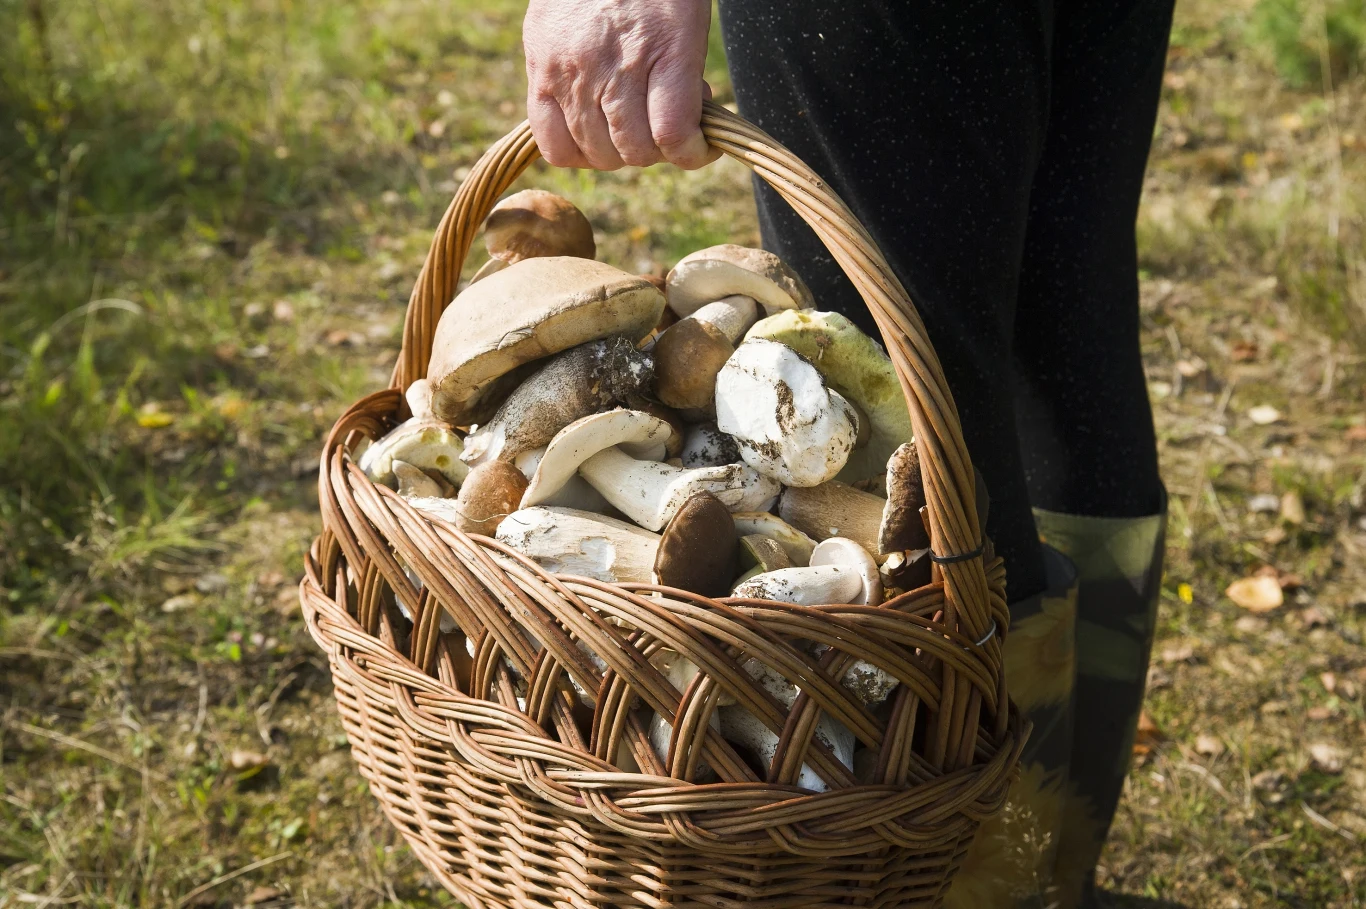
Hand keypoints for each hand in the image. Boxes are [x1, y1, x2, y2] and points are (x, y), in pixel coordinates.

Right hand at [524, 0, 717, 169]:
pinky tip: (593, 136)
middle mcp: (612, 65)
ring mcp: (570, 71)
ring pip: (597, 153)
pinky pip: (553, 144)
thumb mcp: (687, 20)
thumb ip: (686, 77)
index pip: (673, 134)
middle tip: (660, 123)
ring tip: (628, 123)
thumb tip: (685, 128)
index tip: (699, 146)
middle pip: (634, 151)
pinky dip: (577, 152)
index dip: (693, 153)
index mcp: (661, 47)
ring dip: (619, 152)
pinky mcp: (539, 72)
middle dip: (657, 149)